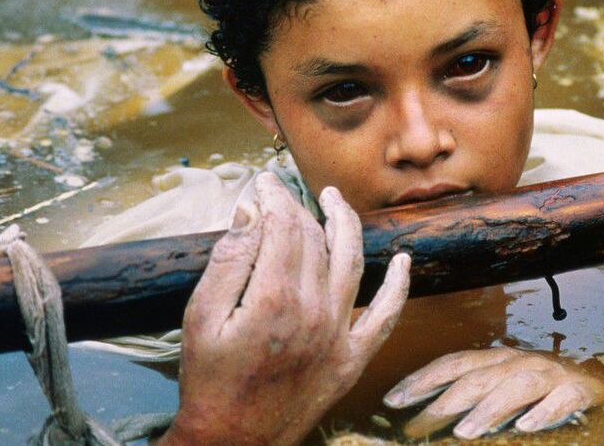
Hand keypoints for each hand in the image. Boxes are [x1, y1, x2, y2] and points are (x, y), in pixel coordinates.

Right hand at [157, 172, 411, 445]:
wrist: (233, 442)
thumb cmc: (210, 381)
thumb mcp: (200, 317)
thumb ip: (229, 261)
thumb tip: (252, 212)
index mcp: (274, 298)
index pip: (283, 225)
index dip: (273, 196)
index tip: (262, 183)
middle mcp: (314, 310)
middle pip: (314, 239)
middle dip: (298, 207)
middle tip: (282, 193)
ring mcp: (339, 335)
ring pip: (352, 262)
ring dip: (346, 224)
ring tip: (335, 200)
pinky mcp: (353, 358)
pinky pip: (386, 315)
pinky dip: (399, 286)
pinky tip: (403, 260)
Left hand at [383, 348, 603, 439]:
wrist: (600, 377)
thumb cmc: (539, 388)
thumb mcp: (502, 387)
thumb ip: (471, 396)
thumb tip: (423, 418)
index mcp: (497, 359)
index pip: (453, 364)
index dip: (422, 380)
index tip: (392, 400)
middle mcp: (519, 362)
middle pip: (477, 379)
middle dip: (443, 403)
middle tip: (416, 428)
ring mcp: (549, 375)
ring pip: (515, 388)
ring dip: (488, 410)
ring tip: (464, 433)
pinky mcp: (579, 391)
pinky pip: (562, 400)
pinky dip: (544, 413)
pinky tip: (527, 428)